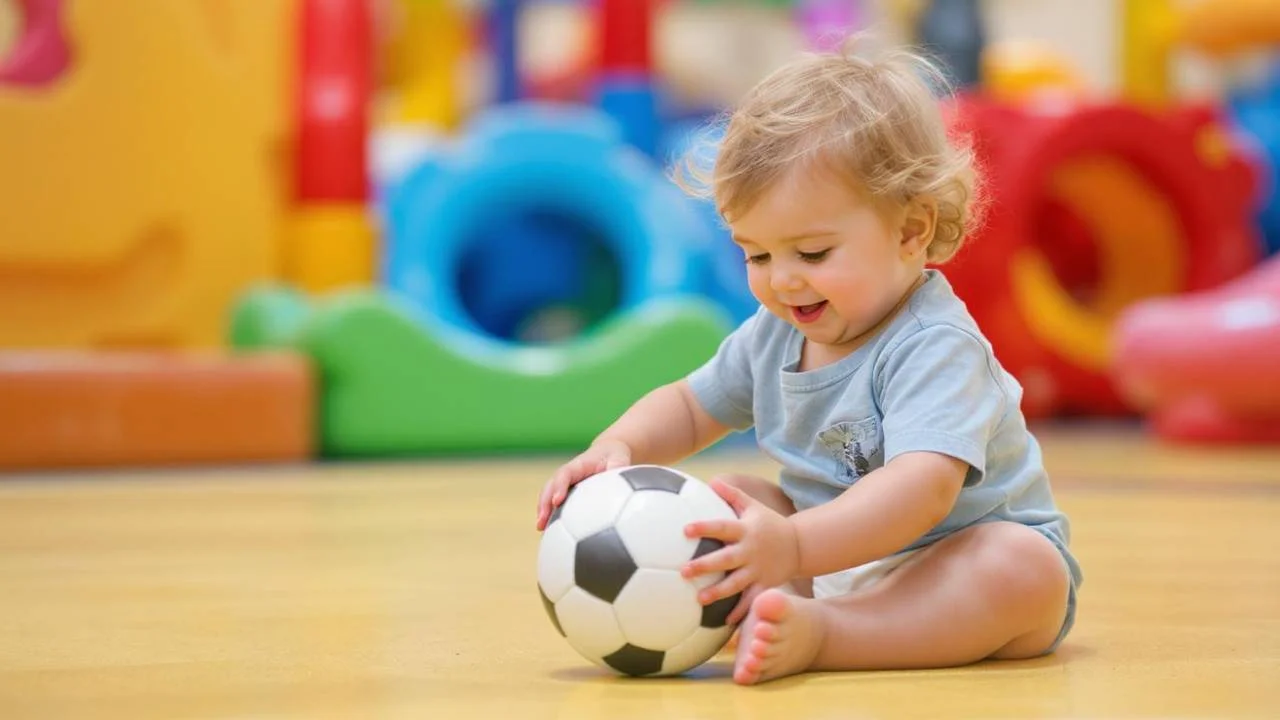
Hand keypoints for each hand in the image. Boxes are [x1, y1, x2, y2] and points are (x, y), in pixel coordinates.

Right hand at [535, 438, 631, 530]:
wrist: (608, 451)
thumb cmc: (614, 455)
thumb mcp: (619, 458)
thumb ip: (618, 467)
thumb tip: (619, 482)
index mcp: (578, 464)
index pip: (564, 474)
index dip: (559, 486)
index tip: (557, 500)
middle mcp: (568, 473)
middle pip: (550, 486)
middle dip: (544, 503)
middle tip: (541, 521)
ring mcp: (565, 483)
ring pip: (548, 496)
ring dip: (543, 511)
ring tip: (540, 529)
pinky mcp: (567, 491)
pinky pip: (555, 503)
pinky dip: (551, 516)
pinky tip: (552, 533)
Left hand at [681, 479, 800, 623]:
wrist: (799, 545)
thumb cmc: (768, 523)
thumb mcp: (753, 505)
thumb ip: (732, 494)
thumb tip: (711, 480)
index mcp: (746, 530)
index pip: (722, 527)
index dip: (705, 527)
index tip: (685, 530)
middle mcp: (751, 551)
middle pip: (726, 559)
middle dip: (705, 565)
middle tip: (683, 571)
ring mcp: (758, 570)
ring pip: (736, 583)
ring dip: (718, 592)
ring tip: (698, 598)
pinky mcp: (765, 585)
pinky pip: (751, 601)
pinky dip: (741, 612)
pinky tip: (725, 622)